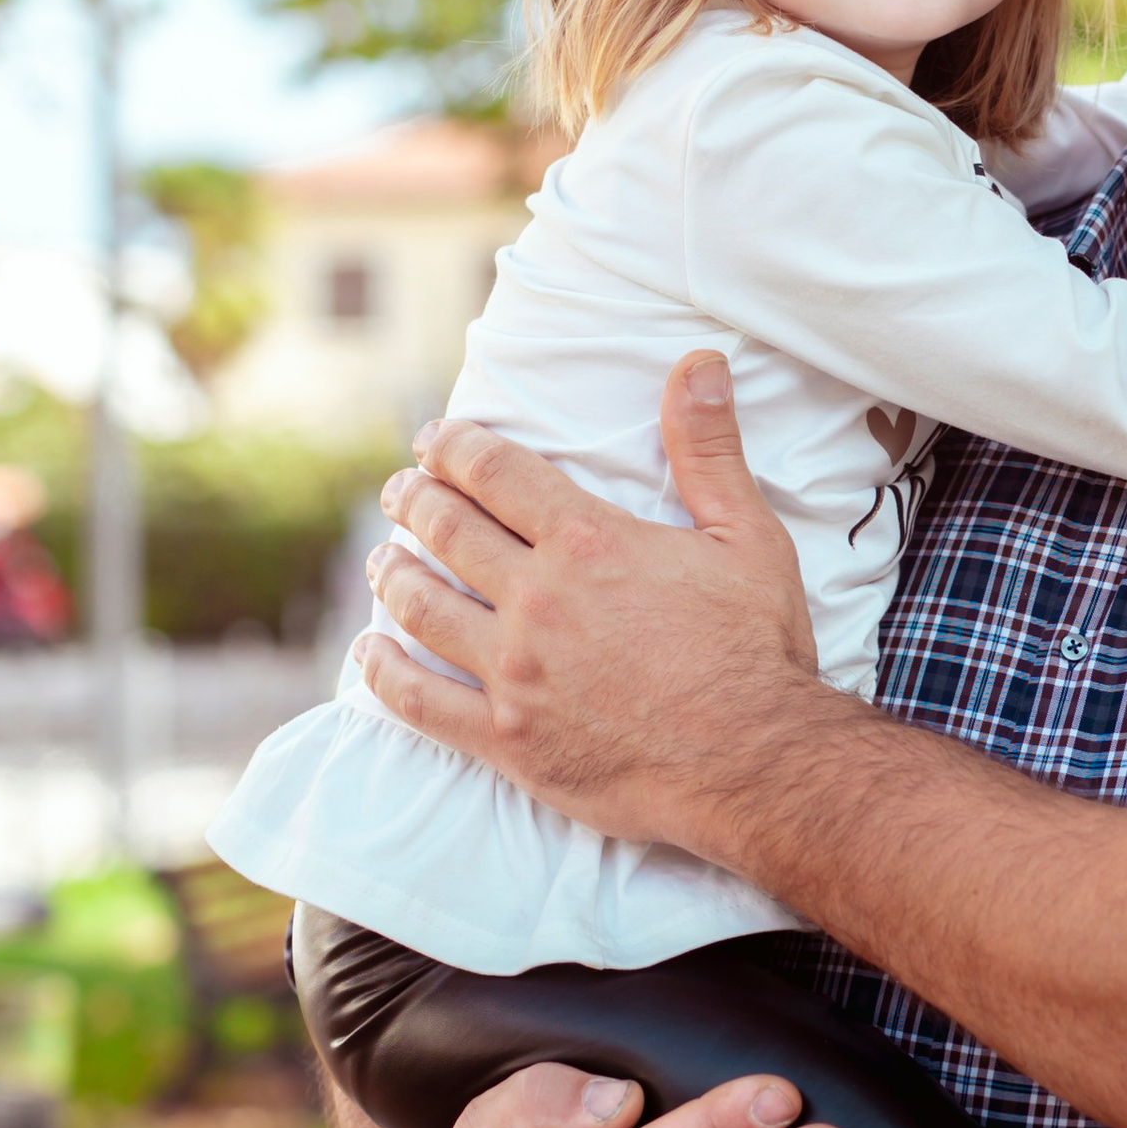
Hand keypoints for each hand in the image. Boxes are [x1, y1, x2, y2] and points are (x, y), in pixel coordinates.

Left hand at [357, 354, 820, 860]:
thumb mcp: (747, 537)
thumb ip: (709, 449)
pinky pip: (418, 700)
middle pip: (445, 530)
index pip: (494, 473)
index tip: (435, 440)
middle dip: (414, 500)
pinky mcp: (504, 738)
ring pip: (420, 606)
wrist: (754, 764)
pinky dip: (383, 671)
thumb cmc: (756, 650)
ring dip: (392, 573)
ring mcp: (513, 672)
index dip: (455, 447)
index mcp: (588, 543)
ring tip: (382, 559)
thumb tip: (698, 364)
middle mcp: (537, 600)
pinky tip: (370, 652)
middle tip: (401, 491)